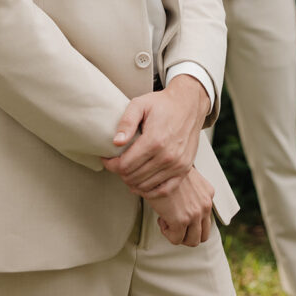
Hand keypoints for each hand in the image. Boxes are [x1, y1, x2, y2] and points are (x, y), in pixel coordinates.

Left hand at [102, 75, 209, 194]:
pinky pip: (165, 190)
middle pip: (133, 177)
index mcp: (154, 140)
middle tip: (116, 163)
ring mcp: (177, 165)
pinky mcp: (184, 169)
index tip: (107, 159)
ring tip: (127, 170)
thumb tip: (116, 142)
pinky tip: (141, 185)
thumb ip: (126, 122)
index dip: (111, 164)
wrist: (188, 105)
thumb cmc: (164, 104)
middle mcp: (167, 156)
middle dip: (120, 172)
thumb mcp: (140, 104)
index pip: (125, 165)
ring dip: (132, 181)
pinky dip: (150, 191)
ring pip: (146, 185)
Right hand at [148, 168, 213, 246]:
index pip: (206, 219)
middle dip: (187, 233)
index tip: (177, 209)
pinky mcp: (181, 220)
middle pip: (203, 235)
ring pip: (192, 241)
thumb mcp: (185, 175)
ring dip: (179, 235)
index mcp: (208, 193)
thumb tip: (183, 200)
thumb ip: (191, 189)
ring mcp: (195, 213)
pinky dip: (167, 233)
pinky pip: (176, 239)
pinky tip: (161, 218)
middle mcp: (206, 204)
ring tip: (168, 221)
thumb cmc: (166, 167)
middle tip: (174, 223)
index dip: (190, 218)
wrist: (156, 164)